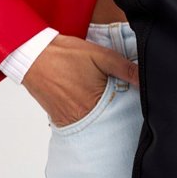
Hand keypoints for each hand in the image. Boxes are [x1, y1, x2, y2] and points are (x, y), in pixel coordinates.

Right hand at [21, 34, 139, 126]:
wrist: (31, 56)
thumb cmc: (64, 55)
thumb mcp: (100, 55)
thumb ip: (124, 68)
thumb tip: (144, 78)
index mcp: (97, 103)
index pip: (123, 114)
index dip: (130, 108)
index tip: (133, 102)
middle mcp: (83, 117)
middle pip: (109, 121)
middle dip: (116, 112)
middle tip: (114, 98)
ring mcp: (70, 120)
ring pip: (94, 122)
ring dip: (100, 113)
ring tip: (96, 95)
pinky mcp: (59, 118)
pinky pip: (78, 121)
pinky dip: (84, 113)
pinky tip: (83, 98)